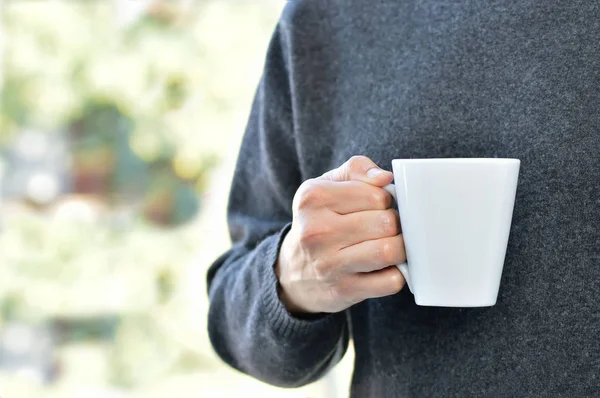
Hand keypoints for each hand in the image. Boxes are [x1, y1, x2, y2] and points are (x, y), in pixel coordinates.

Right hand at [276, 156, 405, 313]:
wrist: (294, 271)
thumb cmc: (318, 221)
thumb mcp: (325, 186)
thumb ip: (356, 170)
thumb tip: (385, 177)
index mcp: (314, 198)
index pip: (377, 195)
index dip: (385, 200)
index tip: (376, 207)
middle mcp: (317, 231)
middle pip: (387, 222)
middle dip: (395, 224)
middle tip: (385, 228)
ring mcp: (329, 264)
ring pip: (390, 251)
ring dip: (400, 249)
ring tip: (390, 245)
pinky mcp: (343, 290)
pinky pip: (391, 281)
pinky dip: (397, 274)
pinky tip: (383, 268)